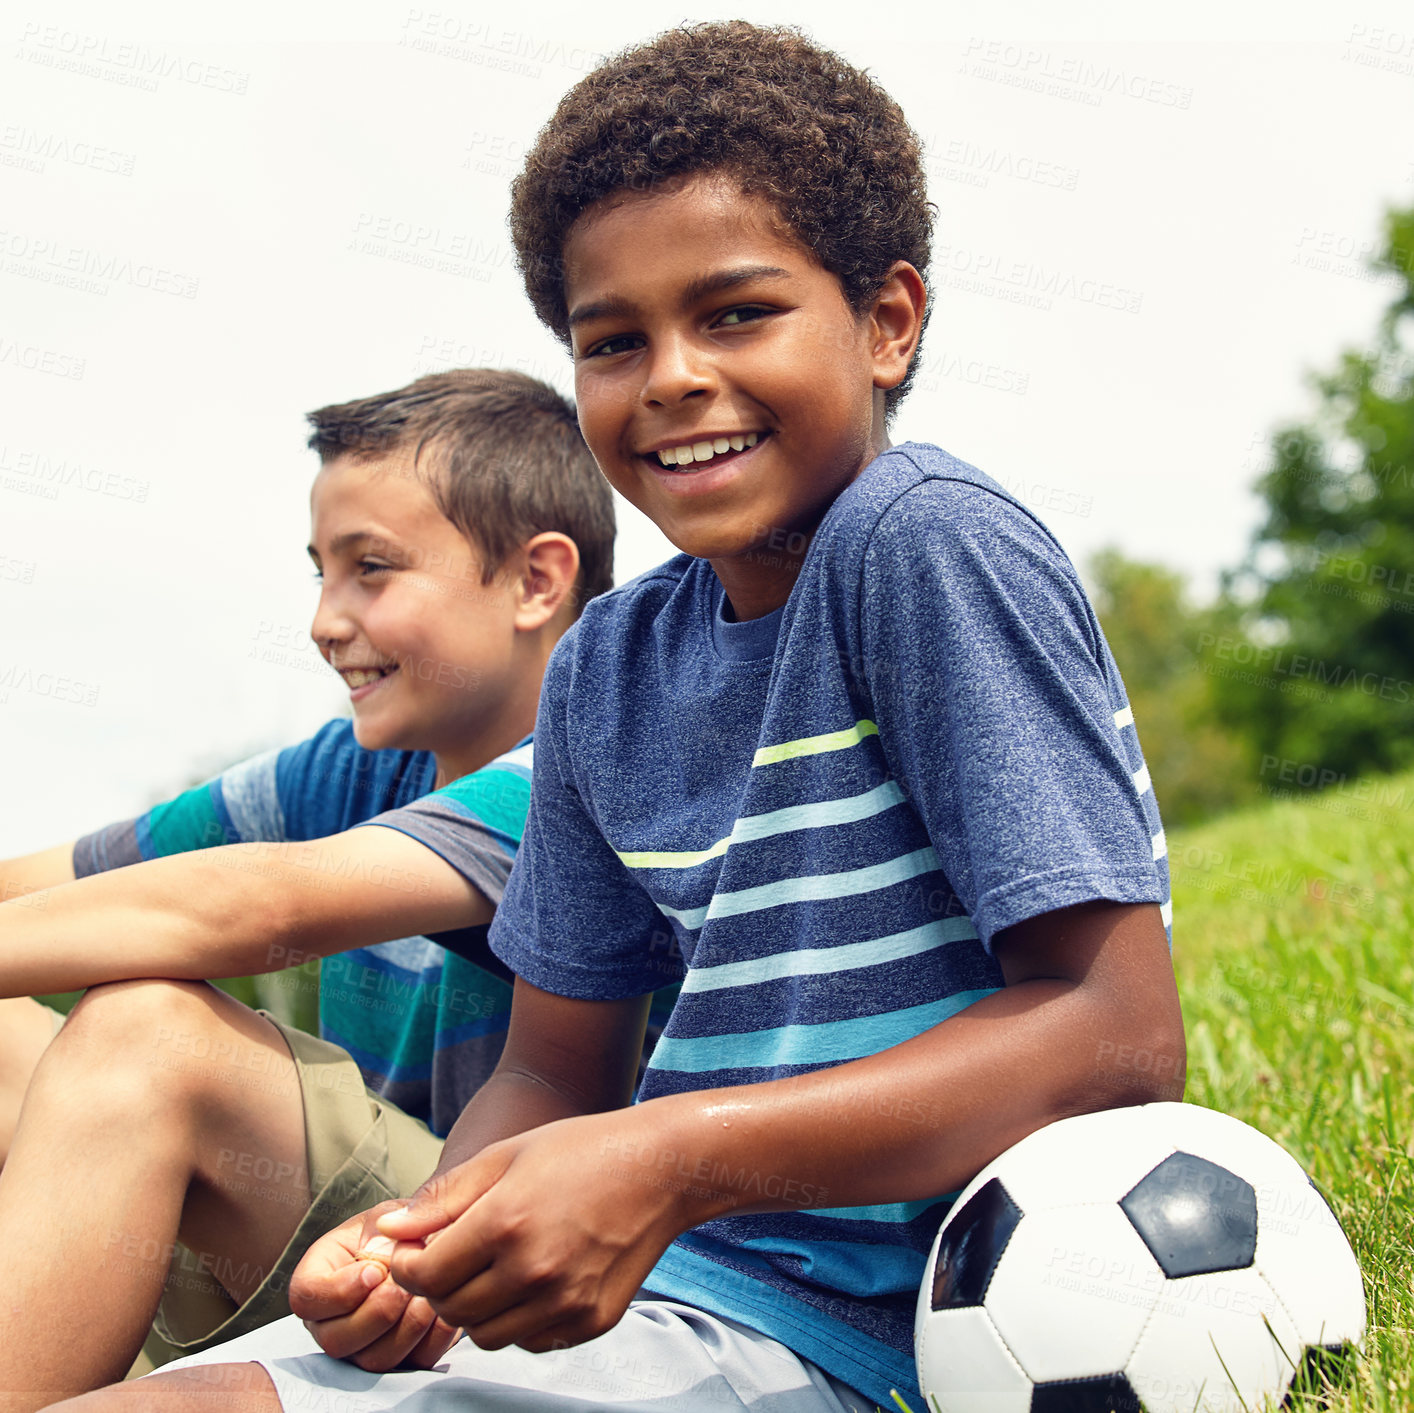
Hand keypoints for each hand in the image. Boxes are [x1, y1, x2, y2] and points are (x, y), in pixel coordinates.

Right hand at [288, 1199, 461, 1370]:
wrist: (430, 1244)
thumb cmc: (398, 1229)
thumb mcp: (386, 1213)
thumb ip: (378, 1229)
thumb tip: (375, 1258)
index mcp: (318, 1278)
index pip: (305, 1298)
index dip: (339, 1291)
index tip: (374, 1272)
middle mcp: (332, 1320)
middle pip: (335, 1340)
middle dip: (376, 1314)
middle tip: (402, 1287)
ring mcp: (364, 1345)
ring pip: (372, 1361)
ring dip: (405, 1328)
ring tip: (426, 1296)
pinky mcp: (401, 1357)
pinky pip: (412, 1364)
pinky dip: (432, 1338)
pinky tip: (441, 1310)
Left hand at [378, 1110, 695, 1353]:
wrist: (659, 1170)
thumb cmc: (579, 1151)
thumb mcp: (506, 1155)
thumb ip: (444, 1196)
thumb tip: (390, 1229)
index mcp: (505, 1223)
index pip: (426, 1275)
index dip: (408, 1267)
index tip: (413, 1253)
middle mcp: (533, 1271)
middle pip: (451, 1310)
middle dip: (439, 1287)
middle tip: (451, 1258)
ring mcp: (564, 1302)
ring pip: (487, 1335)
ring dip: (476, 1309)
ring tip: (493, 1269)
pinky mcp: (589, 1321)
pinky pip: (530, 1340)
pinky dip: (519, 1320)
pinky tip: (532, 1280)